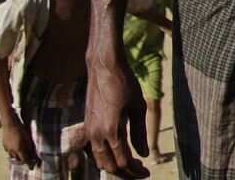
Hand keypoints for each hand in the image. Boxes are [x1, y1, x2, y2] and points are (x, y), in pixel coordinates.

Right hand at [2, 120, 39, 169]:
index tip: (31, 164)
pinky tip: (14, 148)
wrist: (10, 124)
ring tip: (20, 153)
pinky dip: (12, 152)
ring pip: (12, 156)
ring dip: (17, 156)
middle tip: (26, 158)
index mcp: (19, 149)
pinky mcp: (4, 145)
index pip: (24, 159)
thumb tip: (32, 154)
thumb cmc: (21, 130)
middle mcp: (12, 150)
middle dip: (22, 160)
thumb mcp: (27, 138)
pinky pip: (8, 152)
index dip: (28, 162)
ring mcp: (7, 148)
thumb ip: (29, 147)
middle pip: (18, 159)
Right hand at [84, 53, 150, 177]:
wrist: (103, 66)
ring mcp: (89, 130)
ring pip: (100, 161)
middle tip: (141, 172)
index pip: (123, 162)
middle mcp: (97, 134)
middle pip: (110, 167)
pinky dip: (107, 157)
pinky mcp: (87, 125)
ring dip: (116, 167)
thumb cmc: (124, 82)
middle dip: (126, 174)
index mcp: (111, 130)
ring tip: (133, 165)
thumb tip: (144, 154)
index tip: (147, 173)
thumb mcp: (138, 106)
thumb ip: (140, 133)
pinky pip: (95, 150)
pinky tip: (120, 152)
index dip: (135, 171)